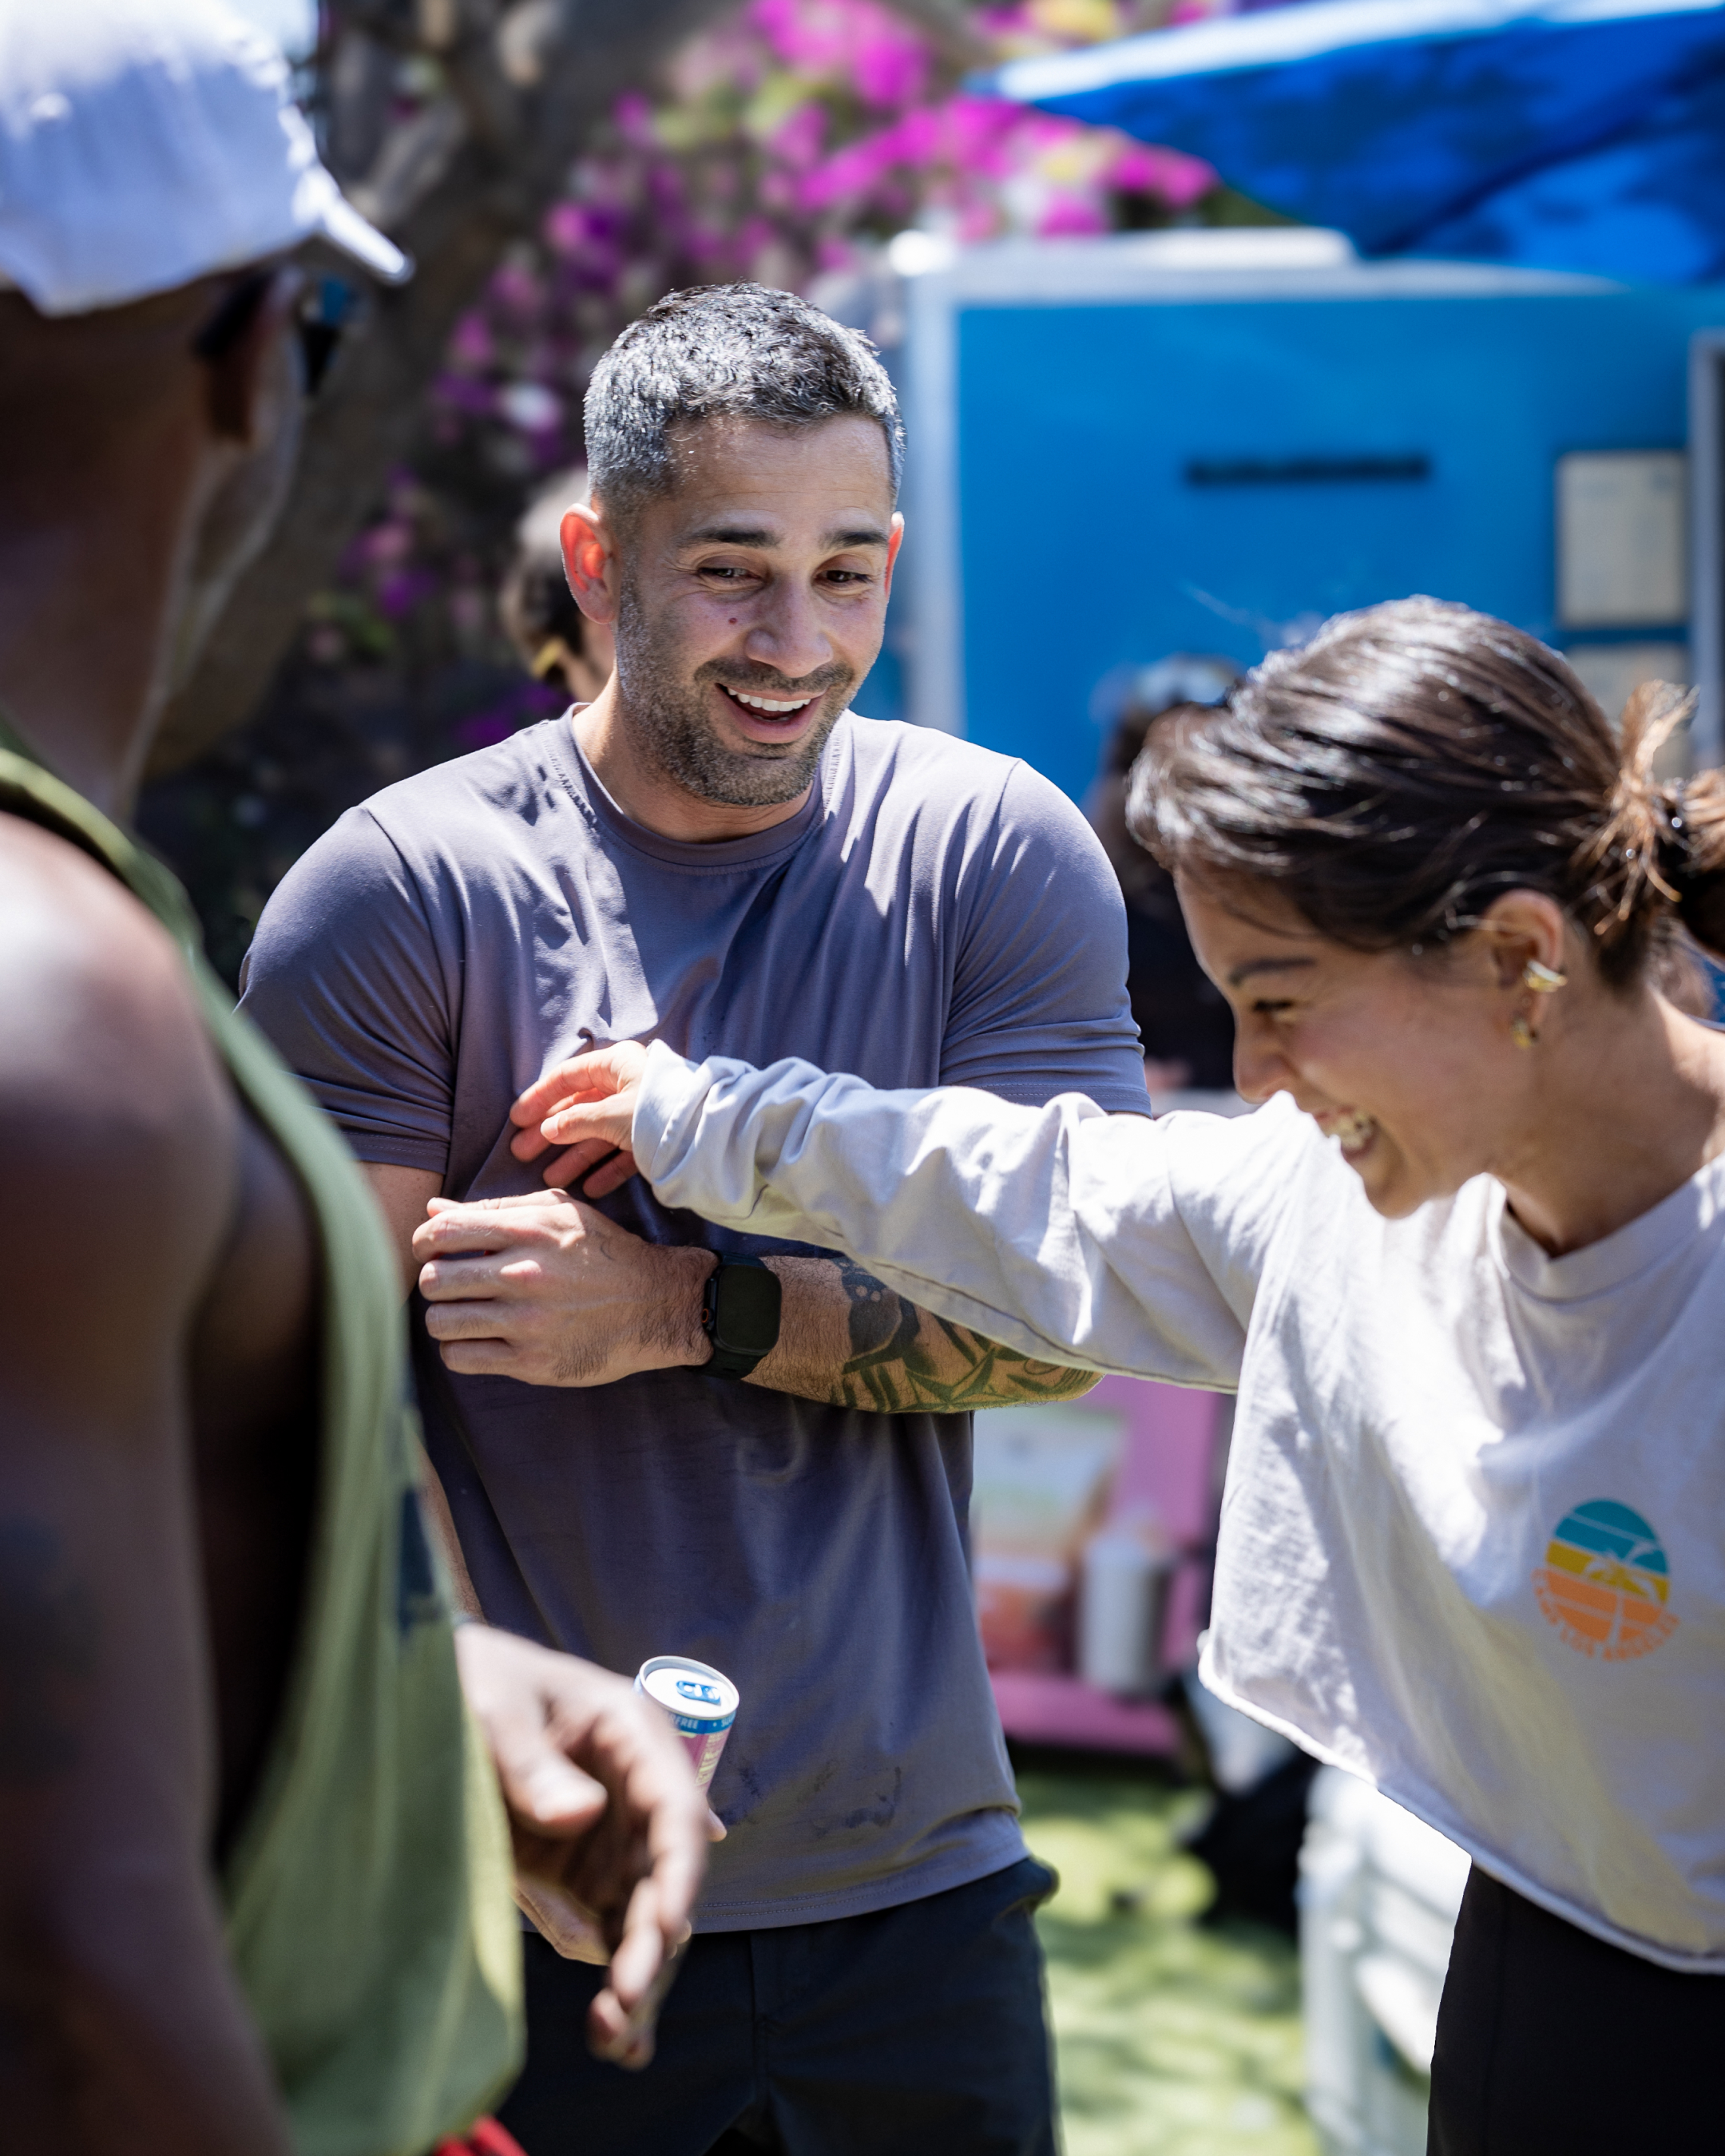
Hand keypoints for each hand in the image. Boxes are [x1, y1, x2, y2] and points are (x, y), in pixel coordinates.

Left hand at [413, 1189, 713, 1385]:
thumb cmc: (603, 1253)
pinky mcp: (532, 1362)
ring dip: (445, 1317)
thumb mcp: (558, 1213)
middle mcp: (524, 1275)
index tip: (434, 1251)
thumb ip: (494, 1209)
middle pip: (433, 1281)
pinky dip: (459, 1349)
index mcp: (528, 1231)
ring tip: (465, 1312)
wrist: (657, 1304)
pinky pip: (461, 1359)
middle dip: (435, 1281)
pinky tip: (478, 1339)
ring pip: (441, 1323)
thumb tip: (432, 1211)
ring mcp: (527, 1323)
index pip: (441, 1234)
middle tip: (453, 1284)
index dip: (424, 1242)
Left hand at [453, 1624, 716, 2067]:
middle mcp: (636, 1791)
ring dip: (639, 1977)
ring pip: (646, 1916)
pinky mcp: (582, 1874)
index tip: (664, 1929)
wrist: (431, 1689)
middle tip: (623, 2002)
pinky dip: (618, 1982)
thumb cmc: (471, 1679)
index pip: (675, 1809)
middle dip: (654, 1944)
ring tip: (614, 2039)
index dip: (678, 1873)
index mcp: (631, 1733)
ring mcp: (612, 1837)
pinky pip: (613, 1932)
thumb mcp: (492, 1708)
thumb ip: (532, 1762)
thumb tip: (578, 1817)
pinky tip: (618, 2038)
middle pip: (666, 1876)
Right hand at [510, 1042, 651, 1193]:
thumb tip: (550, 1130)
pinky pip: (622, 1153)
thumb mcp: (611, 1114)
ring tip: (550, 1179)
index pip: (568, 1077)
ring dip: (574, 1156)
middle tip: (522, 1153)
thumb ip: (576, 1121)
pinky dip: (605, 1169)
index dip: (540, 1099)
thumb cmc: (657, 1111)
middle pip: (580, 1108)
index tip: (516, 1120)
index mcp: (617, 1064)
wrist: (708, 1134)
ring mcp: (641, 1112)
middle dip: (551, 1133)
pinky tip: (587, 1188)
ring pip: (599, 1133)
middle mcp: (628, 1084)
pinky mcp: (655, 1138)